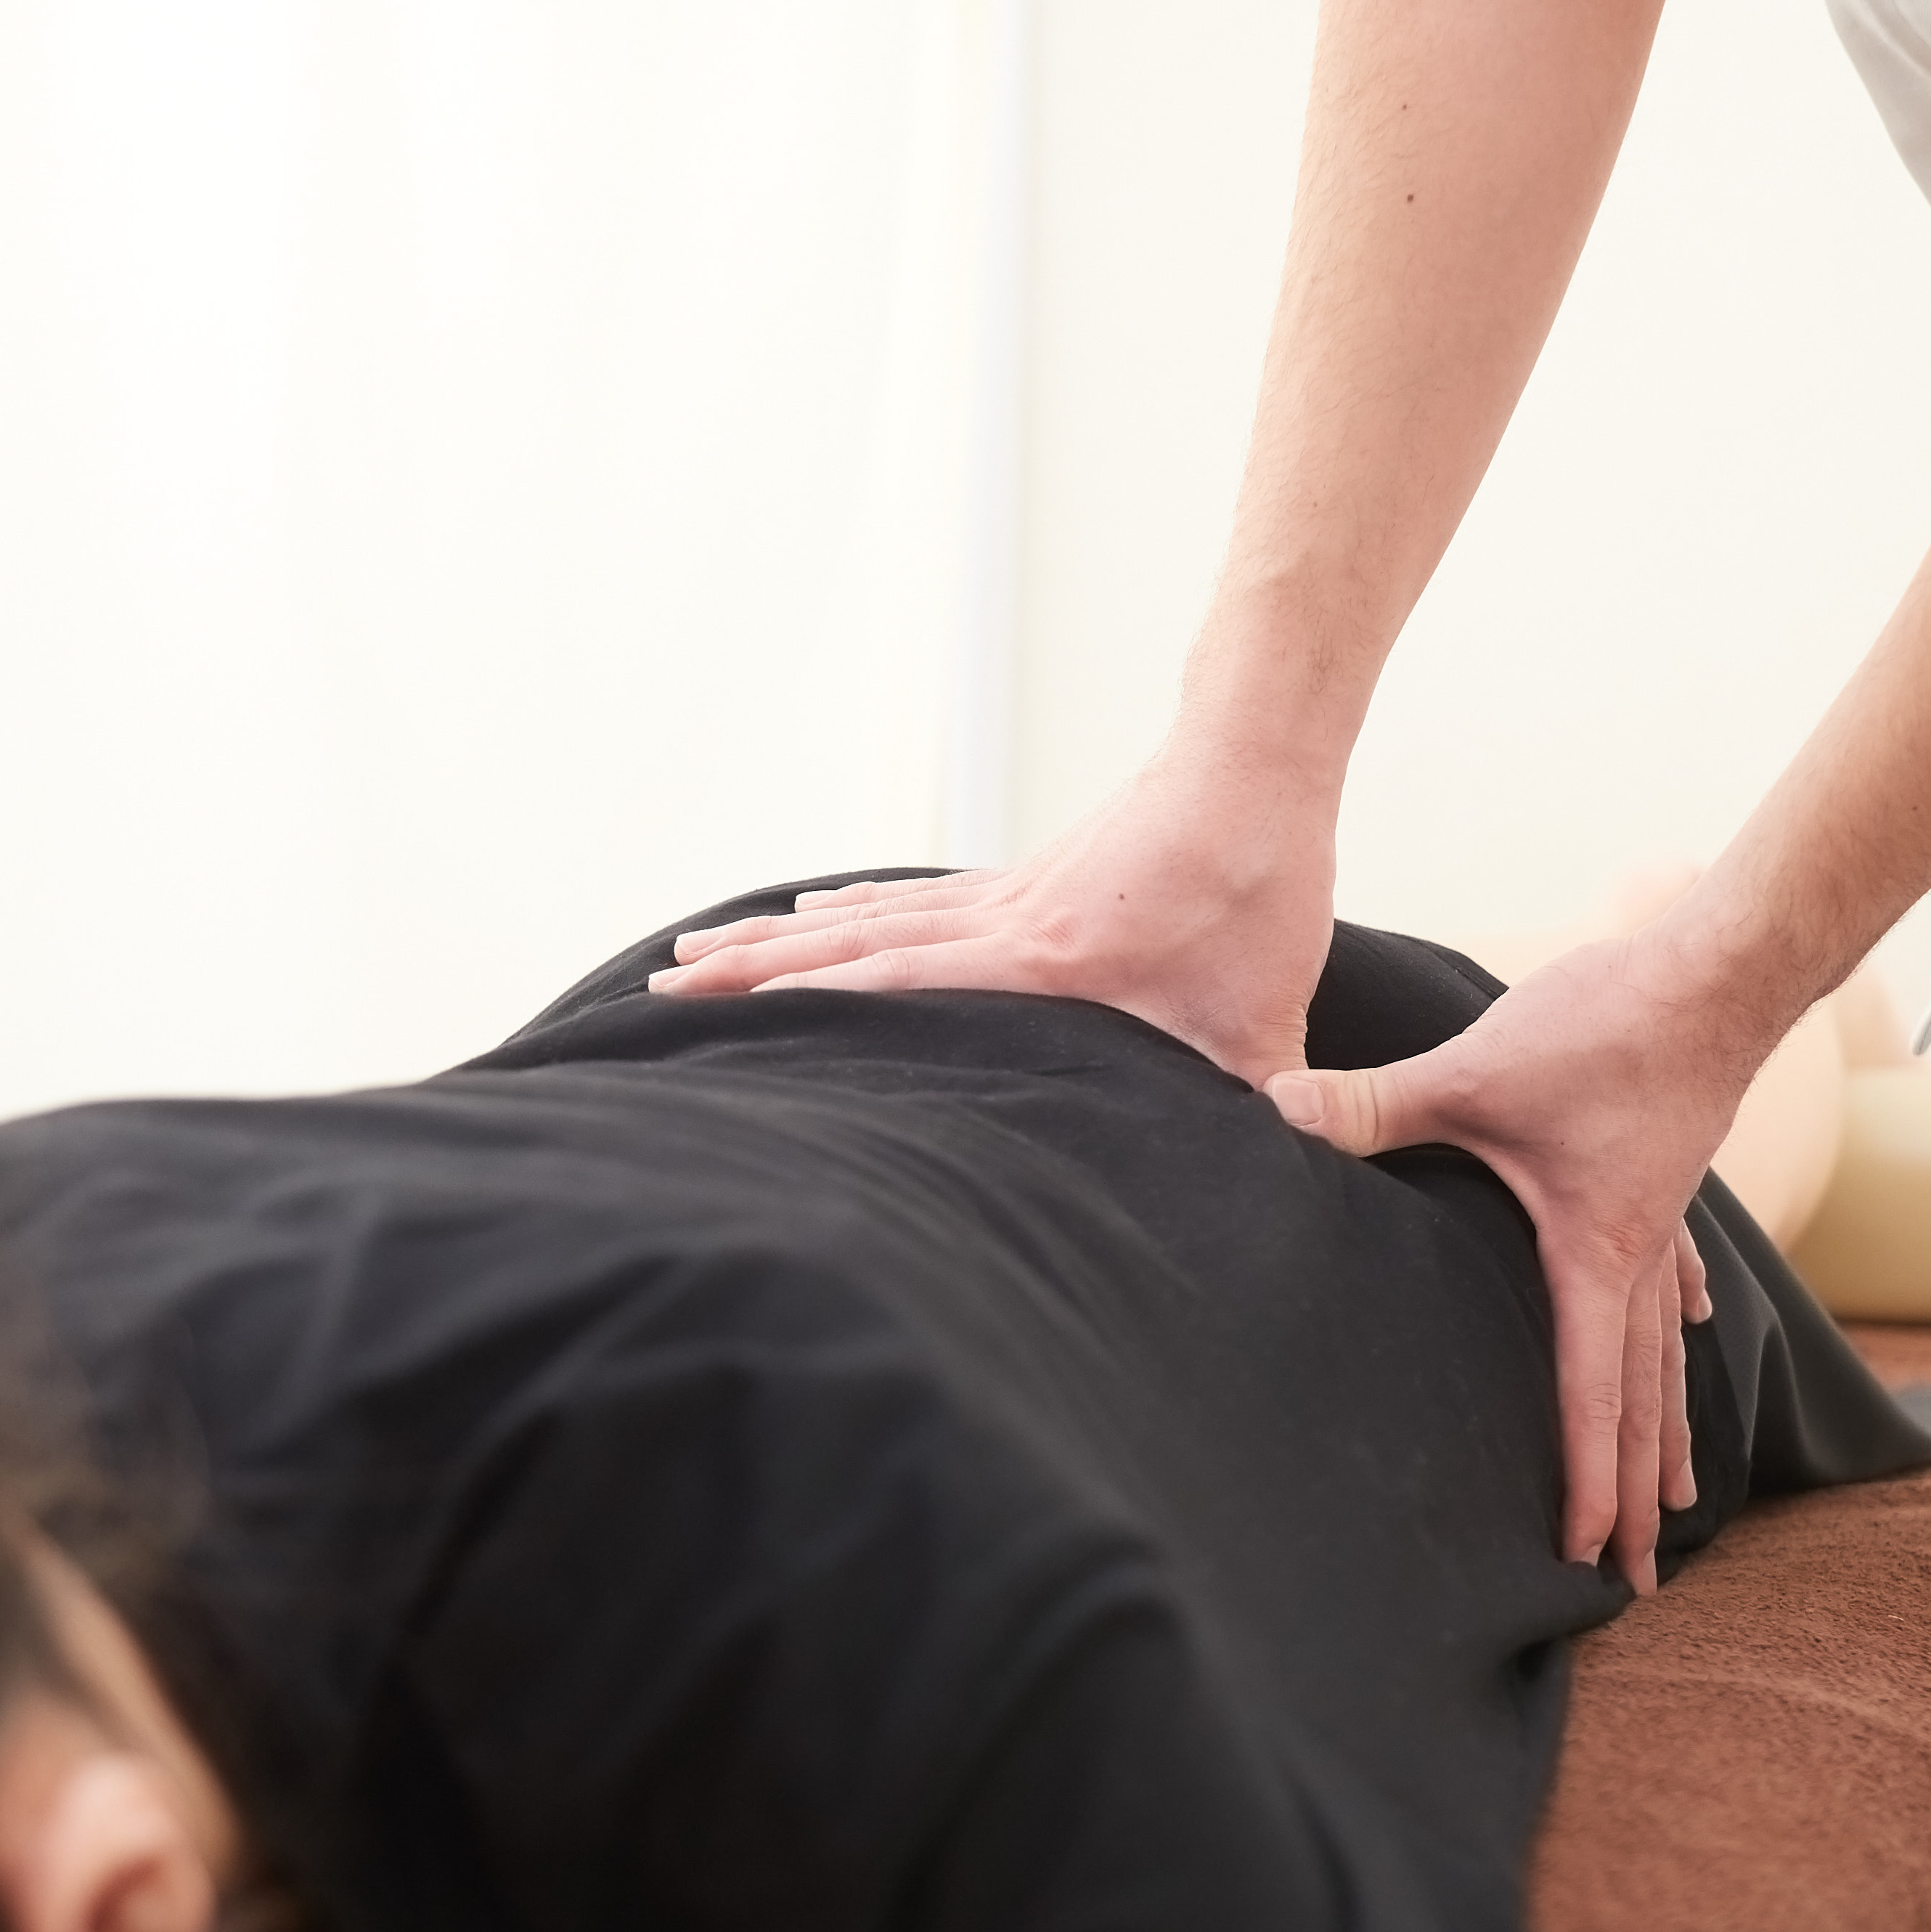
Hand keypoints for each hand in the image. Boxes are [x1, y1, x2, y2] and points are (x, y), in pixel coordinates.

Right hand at [653, 740, 1341, 1085]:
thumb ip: (1257, 1102)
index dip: (809, 1005)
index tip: (722, 1018)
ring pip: (864, 916)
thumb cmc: (1260, 888)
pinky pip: (911, 899)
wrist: (1255, 760)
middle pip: (847, 946)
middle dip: (750, 970)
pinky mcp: (1023, 881)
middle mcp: (999, 924)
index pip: (898, 986)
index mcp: (1039, 965)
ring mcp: (1002, 895)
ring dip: (779, 936)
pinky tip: (816, 908)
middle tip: (660, 985)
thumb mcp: (1262, 1016)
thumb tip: (1269, 1171)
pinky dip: (852, 907)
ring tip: (698, 949)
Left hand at [1263, 933, 1758, 1595]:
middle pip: (1641, 1398)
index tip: (1584, 1554)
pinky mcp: (1667, 1174)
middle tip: (1638, 1576)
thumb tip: (1272, 1112)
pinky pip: (1674, 1273)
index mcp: (1596, 1258)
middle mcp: (1640, 1257)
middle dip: (1636, 1490)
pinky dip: (1678, 1315)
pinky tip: (1695, 1325)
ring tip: (1680, 1497)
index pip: (1588, 1392)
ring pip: (1665, 1349)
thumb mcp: (1474, 1072)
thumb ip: (1372, 1104)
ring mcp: (1662, 1220)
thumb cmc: (1603, 1026)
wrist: (1715, 970)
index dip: (1586, 1478)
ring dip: (1667, 1424)